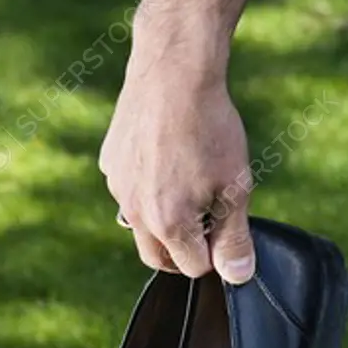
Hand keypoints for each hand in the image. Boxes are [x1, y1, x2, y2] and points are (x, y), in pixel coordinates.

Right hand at [99, 49, 255, 284]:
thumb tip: (238, 276)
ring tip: (188, 180)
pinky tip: (166, 156)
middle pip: (157, 258)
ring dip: (163, 219)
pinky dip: (146, 188)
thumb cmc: (210, 127)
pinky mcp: (109, 163)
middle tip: (207, 220)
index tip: (225, 223)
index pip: (193, 268)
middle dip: (183, 250)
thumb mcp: (235, 186)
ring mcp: (117, 188)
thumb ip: (234, 238)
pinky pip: (128, 191)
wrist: (174, 70)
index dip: (214, 252)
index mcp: (168, 223)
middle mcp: (134, 213)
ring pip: (140, 225)